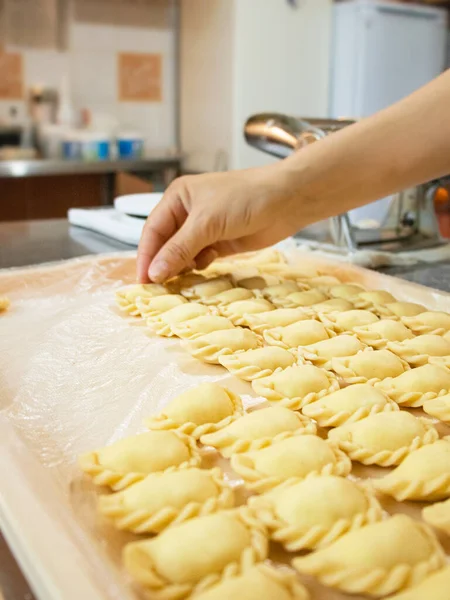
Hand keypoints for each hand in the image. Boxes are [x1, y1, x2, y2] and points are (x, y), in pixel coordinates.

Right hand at [137, 162, 299, 282]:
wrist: (287, 200)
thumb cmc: (245, 199)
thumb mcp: (206, 223)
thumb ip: (179, 249)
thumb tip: (155, 273)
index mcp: (178, 198)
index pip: (152, 230)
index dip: (146, 256)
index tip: (143, 280)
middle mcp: (187, 213)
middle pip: (165, 244)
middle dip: (162, 264)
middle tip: (157, 289)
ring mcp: (204, 229)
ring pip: (182, 254)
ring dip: (180, 267)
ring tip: (178, 284)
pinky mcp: (220, 243)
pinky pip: (200, 259)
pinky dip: (198, 267)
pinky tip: (202, 270)